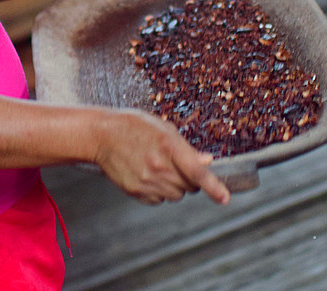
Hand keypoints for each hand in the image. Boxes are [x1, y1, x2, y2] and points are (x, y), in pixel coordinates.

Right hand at [93, 109, 229, 205]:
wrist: (102, 135)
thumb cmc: (134, 126)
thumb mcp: (163, 128)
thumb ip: (186, 147)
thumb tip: (207, 161)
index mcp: (169, 145)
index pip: (197, 171)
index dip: (213, 186)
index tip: (224, 198)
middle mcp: (159, 166)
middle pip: (190, 187)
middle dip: (189, 178)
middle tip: (175, 163)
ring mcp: (146, 181)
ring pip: (175, 195)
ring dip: (174, 186)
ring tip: (157, 167)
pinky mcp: (136, 191)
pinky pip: (158, 200)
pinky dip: (158, 192)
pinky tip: (146, 174)